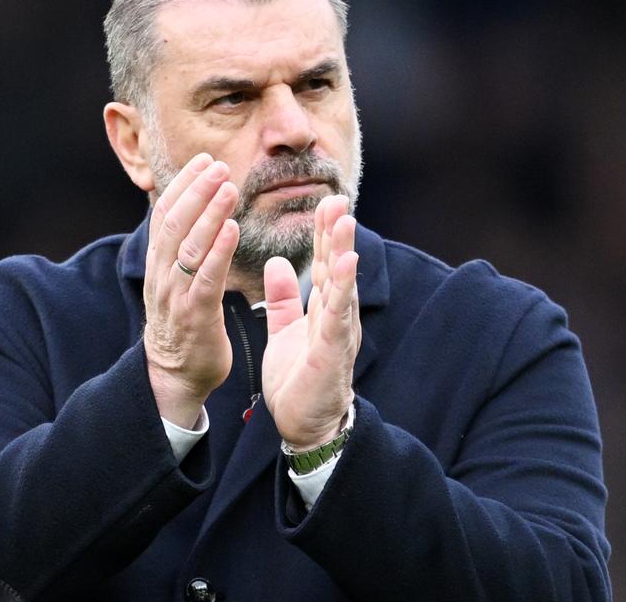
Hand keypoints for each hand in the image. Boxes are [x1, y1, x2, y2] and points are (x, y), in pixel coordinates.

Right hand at [143, 153, 240, 427]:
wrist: (175, 375)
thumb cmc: (183, 324)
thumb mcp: (175, 280)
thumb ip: (181, 248)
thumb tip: (193, 211)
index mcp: (158, 263)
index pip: (165, 213)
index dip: (183, 184)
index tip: (203, 160)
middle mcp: (162, 274)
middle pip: (174, 222)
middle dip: (195, 190)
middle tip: (217, 165)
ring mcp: (176, 294)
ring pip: (189, 245)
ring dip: (208, 213)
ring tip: (228, 187)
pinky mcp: (195, 315)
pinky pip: (206, 278)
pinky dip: (219, 251)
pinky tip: (233, 229)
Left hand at [261, 195, 360, 449]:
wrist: (304, 427)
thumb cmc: (298, 381)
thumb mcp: (285, 331)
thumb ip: (284, 298)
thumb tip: (279, 262)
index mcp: (323, 311)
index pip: (324, 265)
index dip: (324, 235)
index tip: (324, 203)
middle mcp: (336, 317)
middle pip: (336, 268)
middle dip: (336, 234)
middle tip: (337, 198)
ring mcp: (338, 333)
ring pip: (341, 285)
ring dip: (343, 251)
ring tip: (345, 221)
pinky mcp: (333, 351)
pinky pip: (338, 315)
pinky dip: (343, 288)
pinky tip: (346, 264)